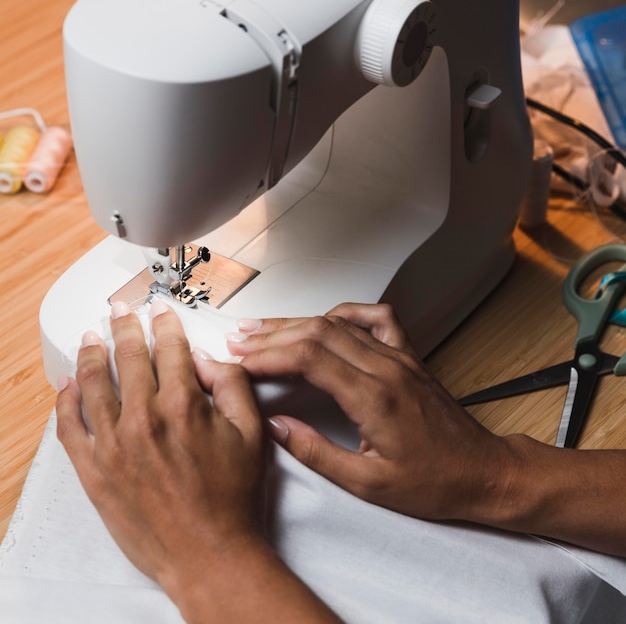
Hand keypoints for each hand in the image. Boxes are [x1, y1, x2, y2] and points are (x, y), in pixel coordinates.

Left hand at [56, 300, 266, 596]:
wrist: (209, 552)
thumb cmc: (231, 497)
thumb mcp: (251, 433)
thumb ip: (232, 385)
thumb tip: (208, 360)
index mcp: (183, 405)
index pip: (169, 348)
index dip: (165, 324)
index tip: (160, 313)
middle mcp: (144, 419)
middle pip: (130, 357)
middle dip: (126, 326)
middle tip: (121, 311)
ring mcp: (114, 445)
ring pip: (94, 383)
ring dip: (92, 353)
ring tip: (92, 335)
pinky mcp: (95, 471)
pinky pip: (70, 427)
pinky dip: (66, 400)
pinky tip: (68, 384)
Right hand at [227, 303, 512, 522]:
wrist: (481, 471)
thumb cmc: (433, 482)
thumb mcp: (368, 483)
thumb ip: (317, 452)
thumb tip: (277, 427)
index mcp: (375, 398)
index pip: (309, 358)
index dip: (269, 354)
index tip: (241, 360)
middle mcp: (387, 368)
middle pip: (318, 333)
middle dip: (272, 334)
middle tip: (239, 340)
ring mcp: (399, 357)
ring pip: (339, 324)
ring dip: (297, 323)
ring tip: (263, 328)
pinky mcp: (408, 356)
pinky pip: (376, 318)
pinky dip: (345, 312)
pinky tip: (326, 318)